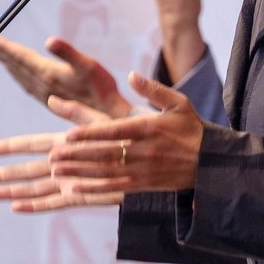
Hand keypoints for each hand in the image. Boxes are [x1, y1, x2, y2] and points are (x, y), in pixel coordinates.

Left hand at [0, 36, 131, 118]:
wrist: (108, 116)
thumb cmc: (102, 88)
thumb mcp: (88, 66)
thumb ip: (67, 53)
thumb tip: (49, 40)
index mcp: (48, 74)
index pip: (23, 59)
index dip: (9, 49)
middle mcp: (44, 86)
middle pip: (19, 68)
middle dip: (6, 56)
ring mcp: (47, 95)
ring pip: (23, 78)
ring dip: (12, 67)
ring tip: (2, 56)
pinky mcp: (53, 101)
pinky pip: (29, 87)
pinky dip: (21, 78)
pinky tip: (22, 77)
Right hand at [0, 96, 124, 211]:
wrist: (153, 156)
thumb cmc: (132, 135)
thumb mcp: (103, 120)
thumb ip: (77, 113)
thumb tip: (52, 98)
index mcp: (69, 142)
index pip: (34, 143)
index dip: (13, 146)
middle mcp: (67, 162)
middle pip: (29, 169)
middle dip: (5, 174)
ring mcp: (73, 179)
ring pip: (37, 187)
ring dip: (14, 192)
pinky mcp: (83, 194)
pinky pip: (55, 202)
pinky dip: (36, 205)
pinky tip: (17, 208)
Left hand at [49, 72, 202, 194]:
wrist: (211, 162)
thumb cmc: (191, 128)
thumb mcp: (179, 103)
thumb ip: (154, 90)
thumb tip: (131, 74)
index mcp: (151, 128)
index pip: (115, 131)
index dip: (91, 134)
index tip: (69, 134)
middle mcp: (145, 151)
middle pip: (106, 154)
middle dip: (77, 156)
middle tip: (52, 155)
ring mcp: (144, 170)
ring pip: (107, 172)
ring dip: (80, 172)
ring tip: (56, 170)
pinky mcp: (145, 185)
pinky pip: (115, 188)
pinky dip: (94, 189)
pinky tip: (75, 188)